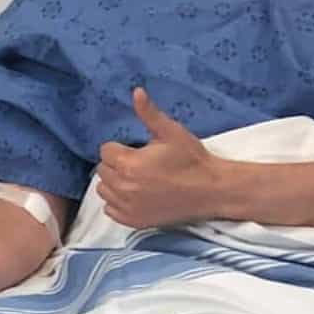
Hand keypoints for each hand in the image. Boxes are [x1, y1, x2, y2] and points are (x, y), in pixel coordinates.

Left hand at [97, 88, 233, 229]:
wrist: (211, 190)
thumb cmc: (191, 159)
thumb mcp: (171, 132)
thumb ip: (149, 113)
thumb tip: (136, 91)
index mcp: (129, 163)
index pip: (106, 151)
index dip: (120, 148)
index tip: (136, 150)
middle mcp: (123, 187)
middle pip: (103, 170)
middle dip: (117, 164)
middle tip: (139, 163)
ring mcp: (127, 207)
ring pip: (104, 190)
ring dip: (114, 183)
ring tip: (136, 179)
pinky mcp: (133, 221)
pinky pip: (110, 210)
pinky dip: (118, 202)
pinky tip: (135, 195)